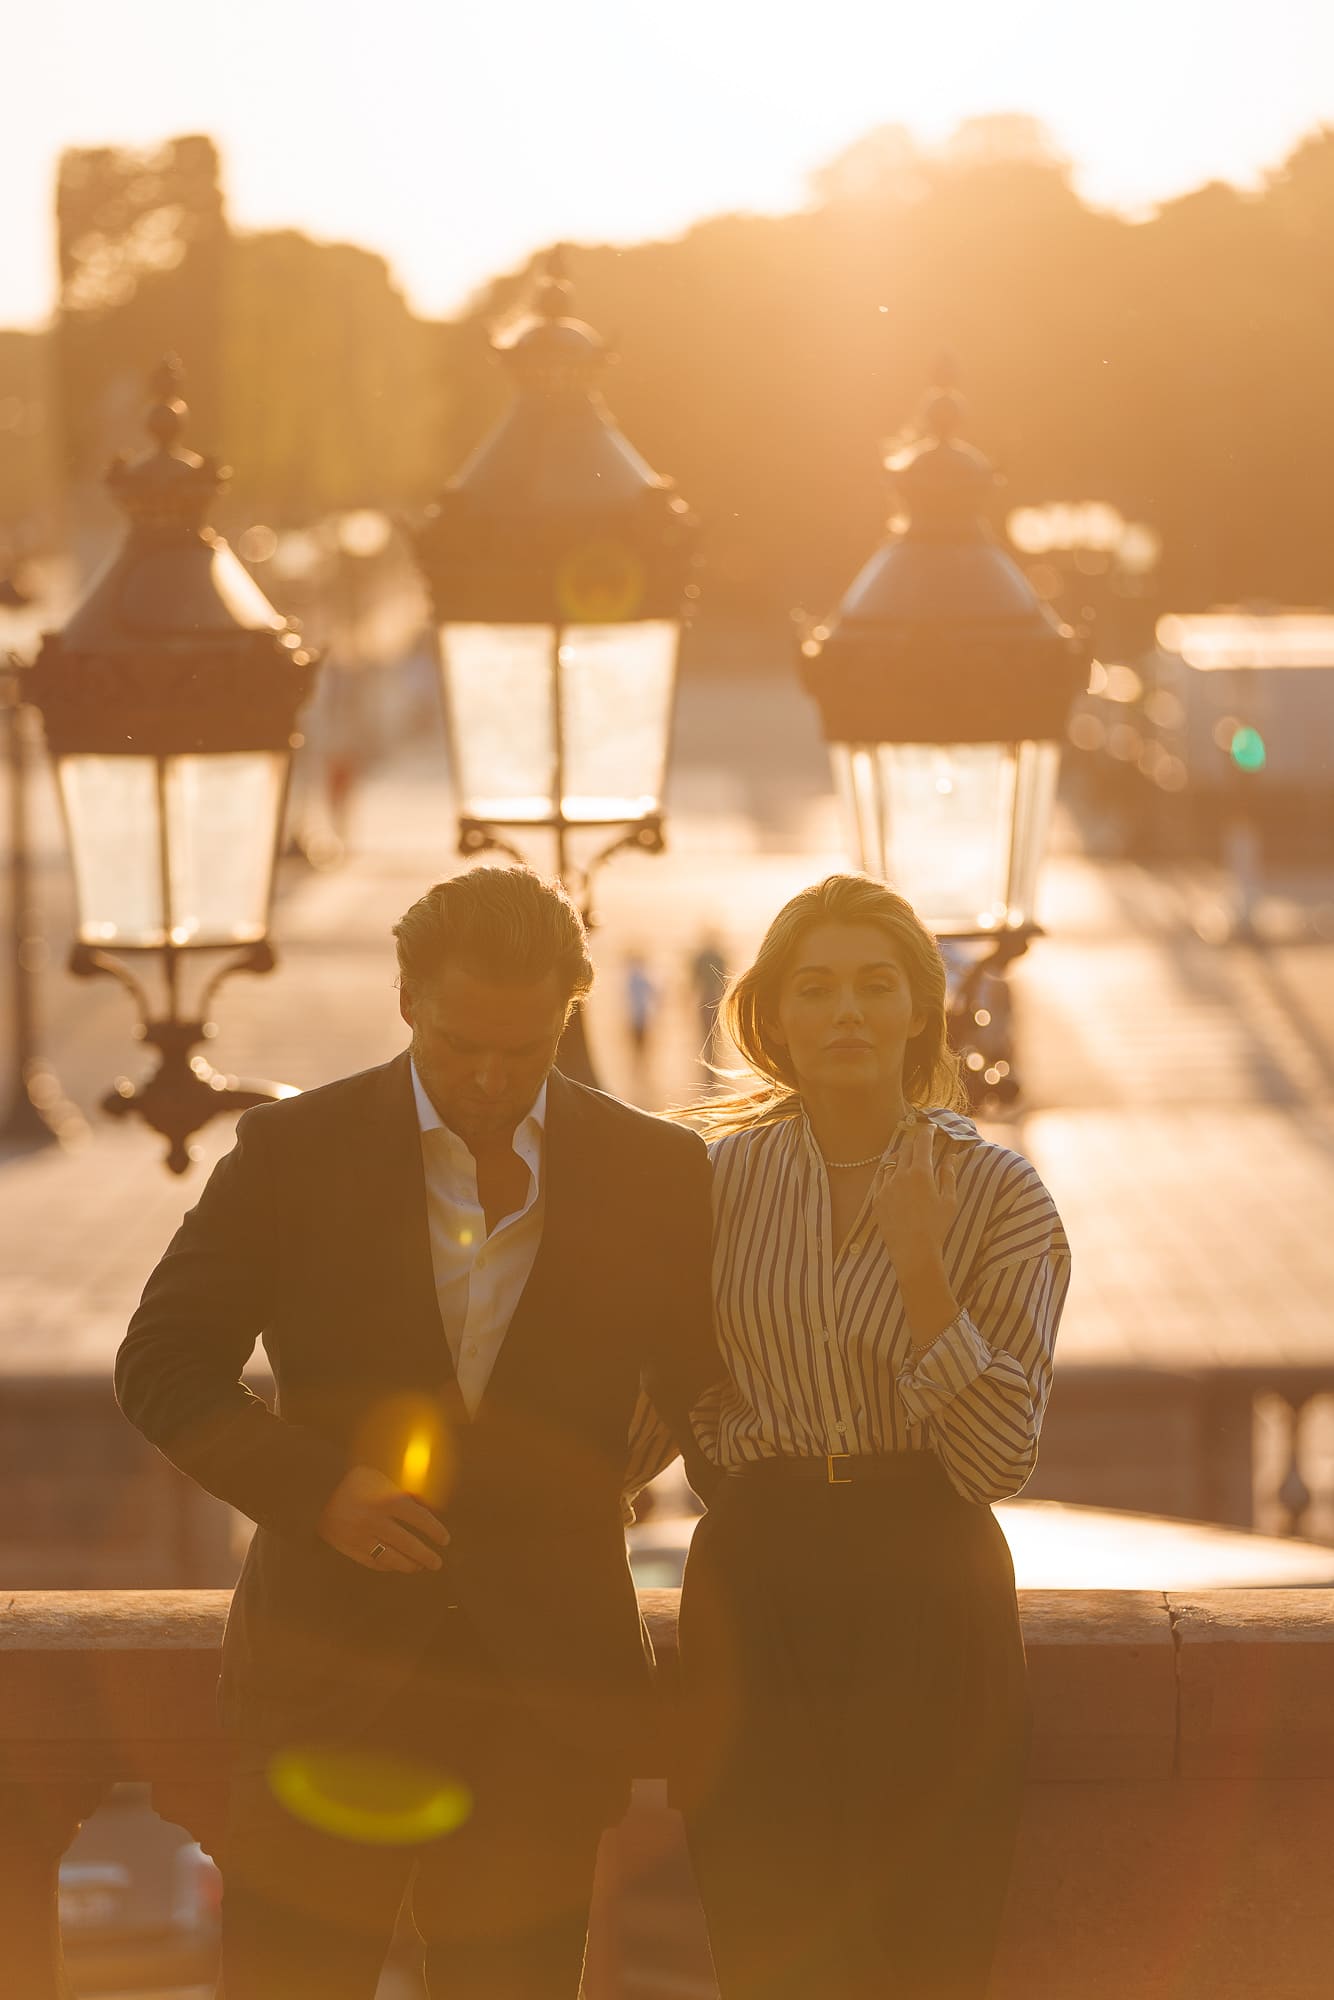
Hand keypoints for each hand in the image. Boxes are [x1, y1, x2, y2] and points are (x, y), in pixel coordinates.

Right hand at [316, 1464, 450, 1573]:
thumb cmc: (356, 1480)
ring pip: (391, 1558)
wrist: (318, 1488)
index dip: (435, 1531)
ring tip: (419, 1567)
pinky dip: (387, 1566)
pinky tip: (396, 1565)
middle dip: (426, 1555)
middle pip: (408, 1544)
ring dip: (408, 1565)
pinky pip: (372, 1562)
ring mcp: (360, 1536)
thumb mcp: (382, 1479)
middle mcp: (375, 1520)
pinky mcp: (347, 1547)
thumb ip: (405, 1492)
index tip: (445, 1540)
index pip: (419, 1518)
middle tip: (437, 1563)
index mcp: (386, 1499)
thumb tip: (429, 1507)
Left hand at [871, 1120, 959, 1272]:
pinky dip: (888, 1169)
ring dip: (901, 1155)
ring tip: (908, 1155)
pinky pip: (880, 1176)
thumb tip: (951, 1157)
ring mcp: (886, 1186)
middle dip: (914, 1140)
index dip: (927, 1131)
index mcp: (921, 1173)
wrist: (913, 1251)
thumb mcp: (949, 1200)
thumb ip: (949, 1176)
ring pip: (892, 1161)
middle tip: (920, 1137)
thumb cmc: (936, 1227)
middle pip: (906, 1148)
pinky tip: (892, 1171)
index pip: (922, 1142)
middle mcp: (900, 1175)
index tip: (931, 1127)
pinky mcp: (877, 1198)